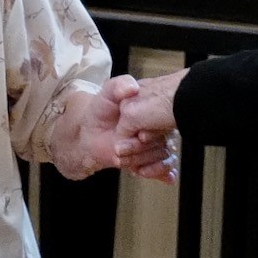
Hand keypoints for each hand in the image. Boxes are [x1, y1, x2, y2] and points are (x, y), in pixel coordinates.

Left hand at [108, 69, 183, 183]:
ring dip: (140, 160)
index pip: (166, 121)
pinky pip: (166, 168)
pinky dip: (158, 171)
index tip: (136, 134)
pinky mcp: (152, 159)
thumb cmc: (101, 111)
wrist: (90, 133)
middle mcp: (160, 127)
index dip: (152, 131)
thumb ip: (118, 85)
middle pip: (165, 142)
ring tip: (120, 157)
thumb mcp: (107, 93)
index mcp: (154, 110)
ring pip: (163, 156)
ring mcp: (157, 144)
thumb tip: (132, 87)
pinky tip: (142, 171)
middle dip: (141, 149)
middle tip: (119, 148)